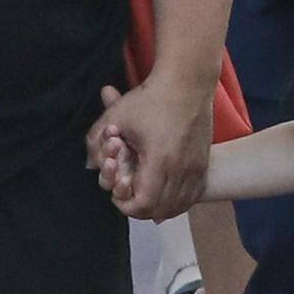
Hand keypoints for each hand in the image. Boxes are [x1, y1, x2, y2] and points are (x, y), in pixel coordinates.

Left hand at [89, 78, 214, 221]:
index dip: (126, 206)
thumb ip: (95, 142)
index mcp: (160, 161)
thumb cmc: (149, 99)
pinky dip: (176, 201)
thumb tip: (89, 165)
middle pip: (161, 210)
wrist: (187, 84)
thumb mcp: (116, 118)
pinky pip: (192, 196)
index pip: (144, 203)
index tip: (116, 195)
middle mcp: (182, 170)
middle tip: (127, 198)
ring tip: (143, 199)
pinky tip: (164, 196)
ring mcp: (196, 169)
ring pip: (178, 206)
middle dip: (140, 209)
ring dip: (159, 208)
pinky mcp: (204, 164)